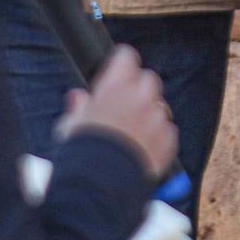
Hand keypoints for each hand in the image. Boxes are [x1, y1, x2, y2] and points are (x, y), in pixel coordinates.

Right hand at [56, 46, 176, 180]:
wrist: (102, 183)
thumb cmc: (82, 152)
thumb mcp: (71, 125)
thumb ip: (79, 107)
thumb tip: (78, 97)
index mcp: (115, 85)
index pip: (126, 56)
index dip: (122, 65)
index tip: (118, 72)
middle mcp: (140, 96)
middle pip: (148, 79)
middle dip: (139, 89)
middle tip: (126, 105)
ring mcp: (157, 117)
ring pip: (160, 106)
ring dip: (150, 114)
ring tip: (133, 133)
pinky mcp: (168, 138)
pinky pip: (168, 129)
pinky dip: (159, 136)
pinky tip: (143, 149)